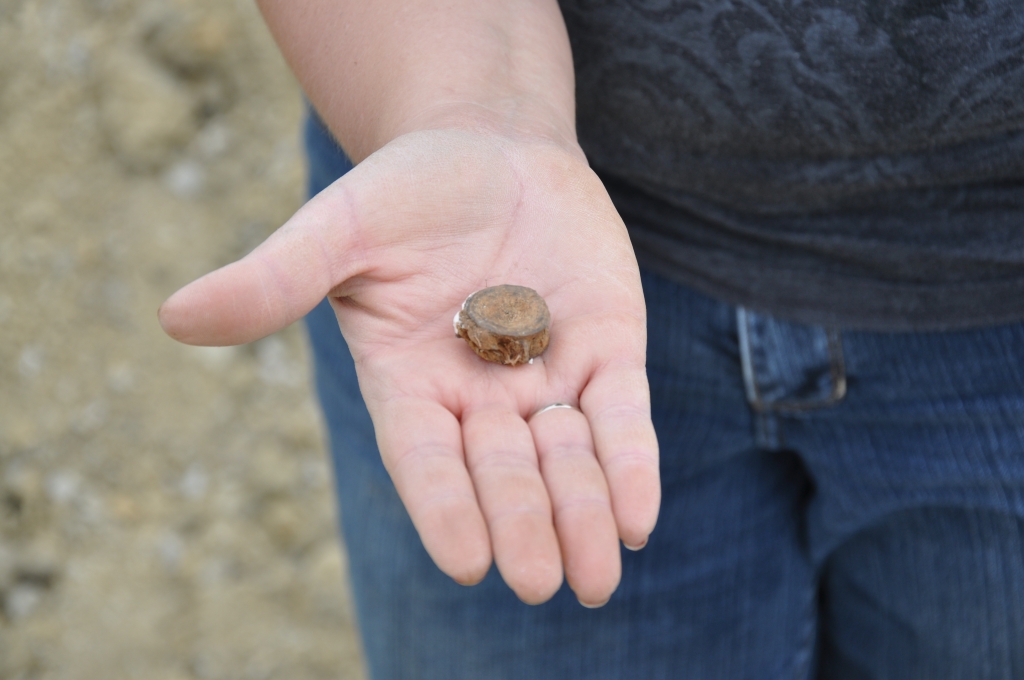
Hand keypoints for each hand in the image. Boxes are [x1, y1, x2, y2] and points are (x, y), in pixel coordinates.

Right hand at [158, 128, 659, 606]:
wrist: (495, 148)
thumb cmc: (408, 190)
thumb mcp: (341, 227)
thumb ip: (275, 278)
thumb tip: (174, 318)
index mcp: (411, 384)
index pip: (426, 460)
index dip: (445, 507)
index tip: (468, 561)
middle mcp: (480, 397)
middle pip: (503, 473)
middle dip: (523, 523)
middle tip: (538, 582)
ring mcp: (547, 377)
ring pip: (568, 460)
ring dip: (584, 514)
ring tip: (597, 576)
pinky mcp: (608, 352)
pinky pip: (622, 418)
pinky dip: (631, 465)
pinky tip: (640, 516)